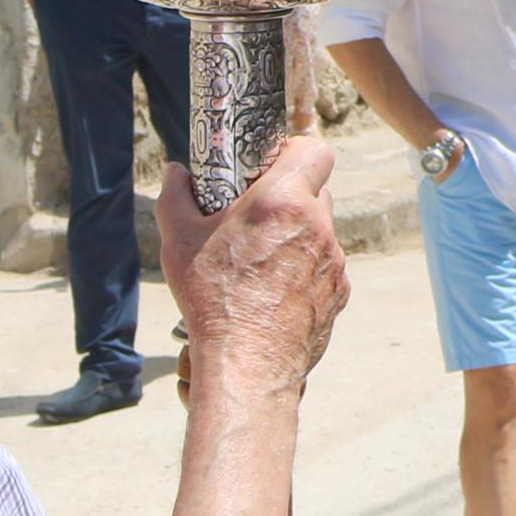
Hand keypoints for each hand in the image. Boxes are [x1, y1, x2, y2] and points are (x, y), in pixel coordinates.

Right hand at [155, 134, 348, 396]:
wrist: (246, 366)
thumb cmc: (211, 301)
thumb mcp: (178, 241)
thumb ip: (176, 196)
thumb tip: (176, 171)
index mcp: (283, 201)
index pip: (315, 149)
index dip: (293, 152)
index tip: (268, 168)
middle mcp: (318, 226)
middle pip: (315, 191)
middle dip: (288, 197)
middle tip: (254, 217)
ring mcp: (335, 261)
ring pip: (319, 232)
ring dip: (296, 237)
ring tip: (258, 262)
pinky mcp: (339, 293)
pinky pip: (324, 268)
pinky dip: (304, 272)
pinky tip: (272, 292)